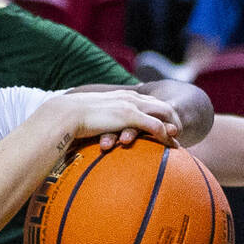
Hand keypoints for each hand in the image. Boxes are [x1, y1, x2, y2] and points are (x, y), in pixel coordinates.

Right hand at [49, 89, 181, 147]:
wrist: (64, 115)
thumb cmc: (70, 120)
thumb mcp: (89, 118)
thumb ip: (97, 121)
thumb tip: (91, 131)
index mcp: (120, 96)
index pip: (146, 101)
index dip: (157, 113)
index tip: (164, 127)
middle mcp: (129, 97)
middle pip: (160, 105)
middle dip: (172, 119)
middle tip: (178, 135)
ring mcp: (130, 106)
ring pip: (163, 113)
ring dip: (172, 128)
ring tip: (178, 143)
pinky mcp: (129, 116)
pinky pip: (155, 126)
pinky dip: (165, 135)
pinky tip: (170, 146)